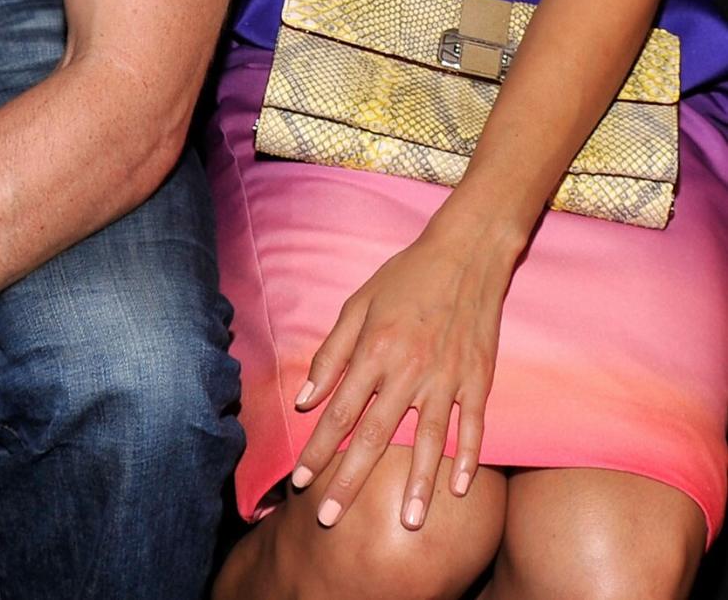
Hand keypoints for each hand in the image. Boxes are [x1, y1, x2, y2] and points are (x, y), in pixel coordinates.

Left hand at [290, 229, 508, 529]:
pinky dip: (468, 458)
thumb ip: (331, 354)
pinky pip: (472, 426)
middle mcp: (407, 369)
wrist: (464, 254)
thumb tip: (305, 401)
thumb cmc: (404, 277)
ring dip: (418, 485)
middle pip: (376, 436)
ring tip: (409, 524)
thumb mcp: (358, 305)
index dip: (318, 450)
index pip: (339, 412)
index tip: (301, 483)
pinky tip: (459, 489)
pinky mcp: (477, 378)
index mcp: (373, 351)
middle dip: (351, 481)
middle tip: (332, 520)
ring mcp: (446, 377)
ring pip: (429, 441)